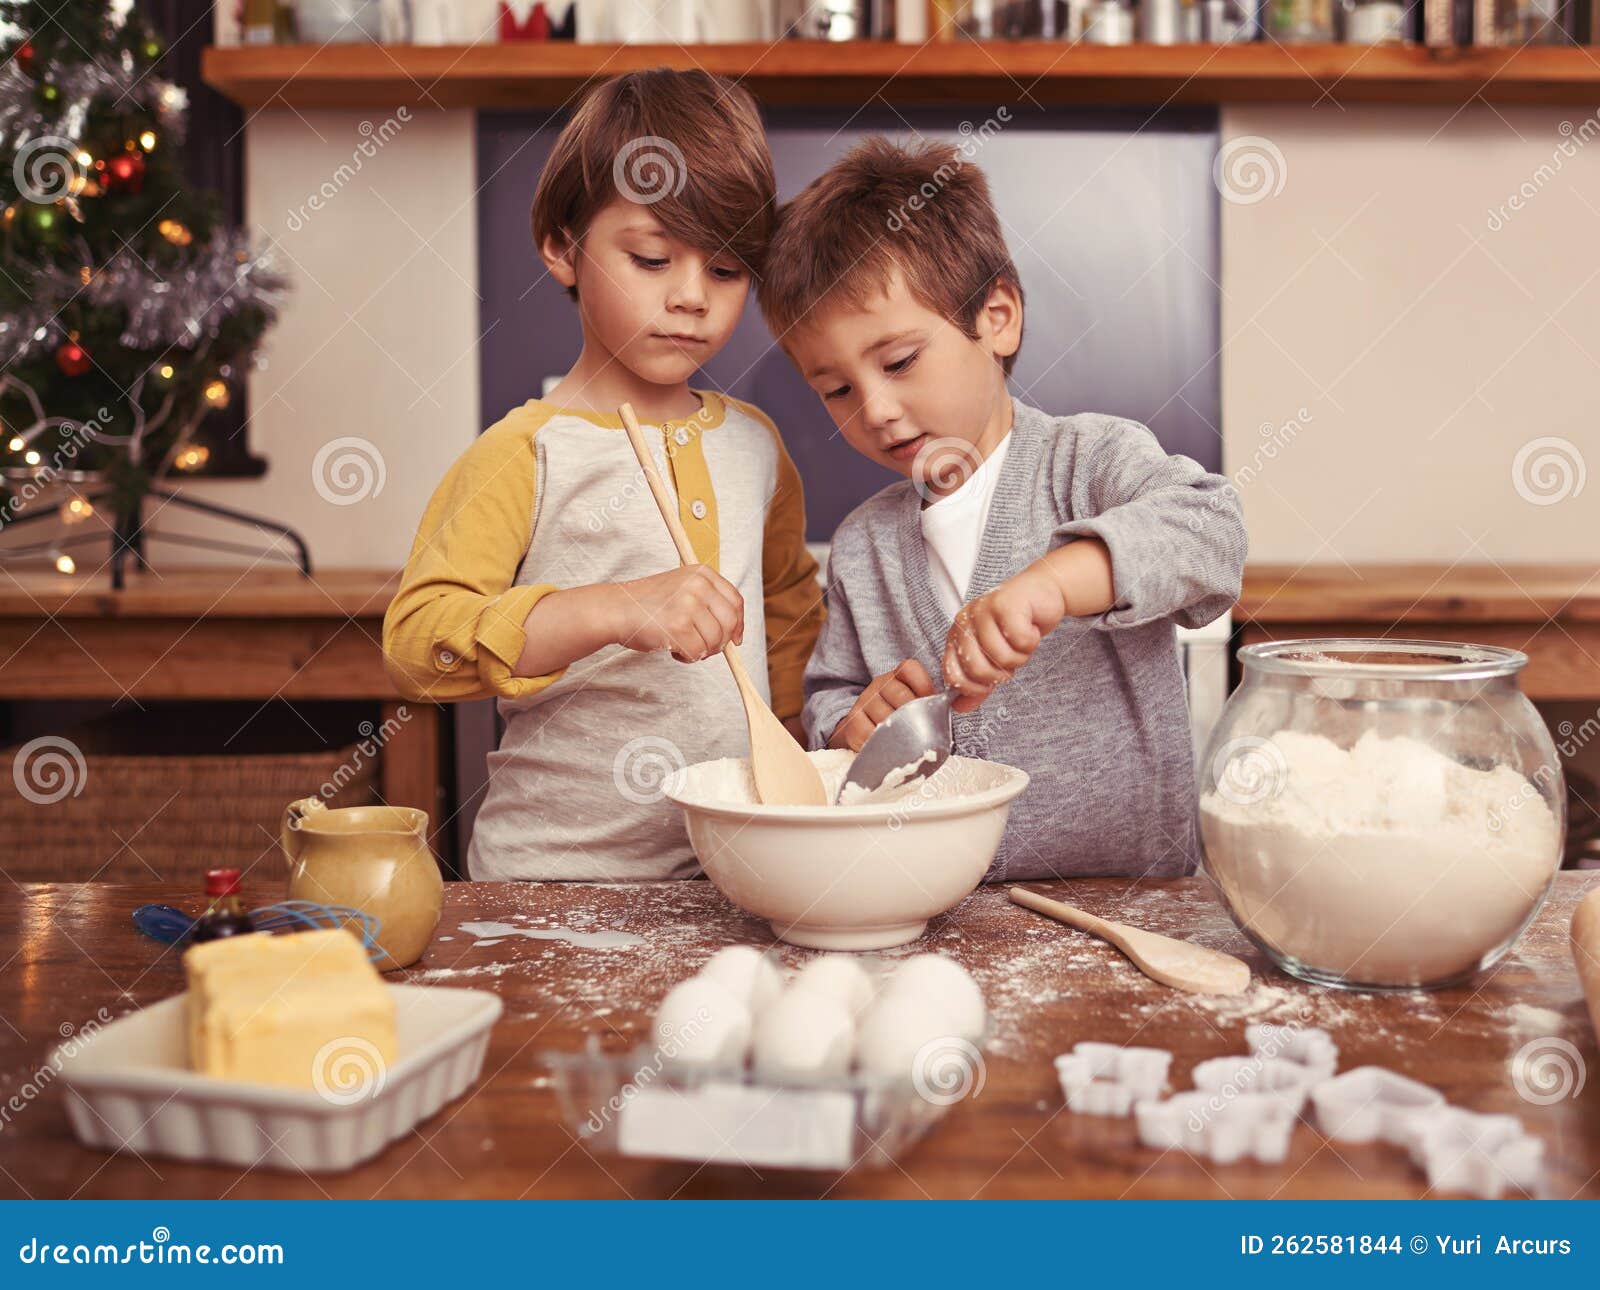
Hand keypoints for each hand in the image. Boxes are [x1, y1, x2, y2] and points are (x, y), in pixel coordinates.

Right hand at [610, 565, 744, 662]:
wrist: (616, 609)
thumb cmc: (649, 604)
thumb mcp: (682, 589)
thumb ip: (708, 602)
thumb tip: (735, 633)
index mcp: (702, 573)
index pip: (735, 601)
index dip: (738, 624)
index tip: (735, 639)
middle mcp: (698, 585)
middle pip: (730, 622)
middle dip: (721, 642)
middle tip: (705, 648)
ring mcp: (688, 604)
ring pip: (715, 641)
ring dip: (701, 651)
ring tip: (681, 645)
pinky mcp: (678, 626)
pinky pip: (698, 652)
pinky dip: (688, 657)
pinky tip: (673, 649)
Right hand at [828, 658, 936, 750]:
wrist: (864, 733)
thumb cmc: (900, 720)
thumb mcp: (916, 705)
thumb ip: (933, 702)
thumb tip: (960, 703)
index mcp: (898, 676)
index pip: (909, 668)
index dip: (923, 685)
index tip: (930, 702)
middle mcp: (879, 684)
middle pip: (900, 695)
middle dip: (914, 715)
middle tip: (920, 729)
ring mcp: (864, 701)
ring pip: (885, 716)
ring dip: (898, 732)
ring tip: (905, 742)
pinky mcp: (853, 721)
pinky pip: (869, 732)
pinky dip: (880, 743)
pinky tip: (886, 747)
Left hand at [942, 563, 1064, 712]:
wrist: (1041, 594)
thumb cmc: (1016, 626)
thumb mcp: (994, 658)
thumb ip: (978, 684)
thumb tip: (961, 708)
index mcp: (957, 636)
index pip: (953, 674)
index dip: (973, 688)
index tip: (991, 683)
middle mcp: (966, 622)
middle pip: (978, 669)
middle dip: (1001, 673)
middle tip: (1011, 658)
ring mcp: (984, 610)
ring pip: (1002, 656)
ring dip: (1020, 656)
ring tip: (1021, 642)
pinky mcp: (1007, 604)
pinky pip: (1020, 641)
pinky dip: (1031, 642)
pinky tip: (1030, 629)